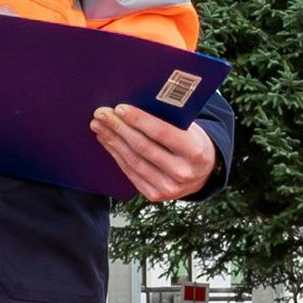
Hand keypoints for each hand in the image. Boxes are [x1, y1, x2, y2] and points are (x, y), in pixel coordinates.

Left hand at [91, 103, 216, 200]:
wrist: (203, 173)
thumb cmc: (192, 142)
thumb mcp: (190, 129)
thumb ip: (168, 120)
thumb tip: (133, 107)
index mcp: (194, 152)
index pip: (161, 132)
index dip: (138, 120)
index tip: (119, 108)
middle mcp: (182, 173)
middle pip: (142, 147)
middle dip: (119, 128)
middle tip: (101, 114)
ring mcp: (168, 188)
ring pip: (133, 161)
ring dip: (112, 141)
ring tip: (99, 125)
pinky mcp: (155, 195)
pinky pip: (130, 172)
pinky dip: (116, 154)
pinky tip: (107, 140)